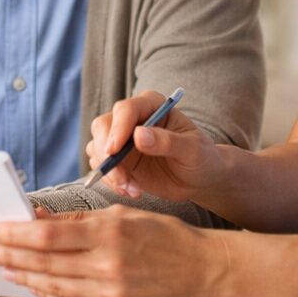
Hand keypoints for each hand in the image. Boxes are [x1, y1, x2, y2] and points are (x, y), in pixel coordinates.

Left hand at [0, 206, 225, 296]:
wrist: (204, 272)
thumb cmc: (165, 237)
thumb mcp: (124, 215)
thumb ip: (79, 217)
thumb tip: (38, 215)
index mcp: (109, 234)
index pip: (49, 235)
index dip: (16, 234)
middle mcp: (108, 266)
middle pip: (45, 262)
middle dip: (11, 254)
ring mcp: (111, 295)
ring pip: (53, 286)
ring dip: (23, 276)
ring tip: (3, 266)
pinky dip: (48, 295)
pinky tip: (34, 285)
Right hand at [87, 91, 225, 200]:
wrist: (199, 178)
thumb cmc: (201, 157)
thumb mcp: (192, 150)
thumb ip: (168, 141)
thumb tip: (139, 135)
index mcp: (151, 104)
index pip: (125, 109)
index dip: (118, 129)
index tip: (115, 151)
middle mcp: (132, 118)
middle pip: (103, 126)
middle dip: (106, 154)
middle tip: (121, 179)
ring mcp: (122, 139)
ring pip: (96, 147)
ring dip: (109, 172)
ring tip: (132, 190)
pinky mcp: (117, 160)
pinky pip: (101, 167)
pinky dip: (111, 182)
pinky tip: (133, 191)